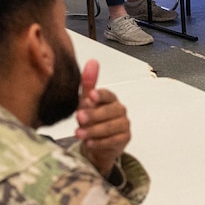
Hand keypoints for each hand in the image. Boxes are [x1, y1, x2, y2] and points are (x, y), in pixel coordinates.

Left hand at [73, 60, 131, 177]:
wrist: (97, 142)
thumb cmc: (91, 119)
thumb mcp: (86, 101)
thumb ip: (88, 83)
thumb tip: (92, 61)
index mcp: (110, 98)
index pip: (106, 94)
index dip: (99, 95)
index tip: (90, 96)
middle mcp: (119, 109)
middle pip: (108, 112)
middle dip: (93, 115)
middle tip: (79, 117)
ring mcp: (124, 124)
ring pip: (109, 127)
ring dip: (93, 131)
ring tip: (79, 134)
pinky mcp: (125, 138)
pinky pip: (113, 140)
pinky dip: (100, 142)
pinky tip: (89, 143)